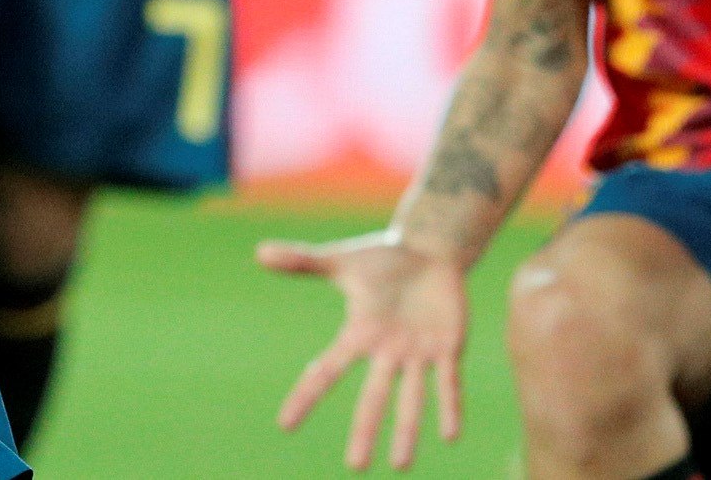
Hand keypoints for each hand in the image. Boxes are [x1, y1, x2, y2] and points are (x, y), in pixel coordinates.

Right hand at [257, 231, 468, 470]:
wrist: (430, 251)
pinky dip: (449, 406)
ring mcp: (418, 354)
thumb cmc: (384, 258)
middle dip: (365, 431)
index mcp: (360, 335)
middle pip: (374, 397)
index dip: (306, 395)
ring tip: (401, 466)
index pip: (326, 369)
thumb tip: (260, 251)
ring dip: (407, 431)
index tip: (284, 424)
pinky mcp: (448, 347)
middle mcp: (387, 353)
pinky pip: (449, 382)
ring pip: (412, 398)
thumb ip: (304, 261)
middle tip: (356, 467)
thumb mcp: (343, 261)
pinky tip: (450, 436)